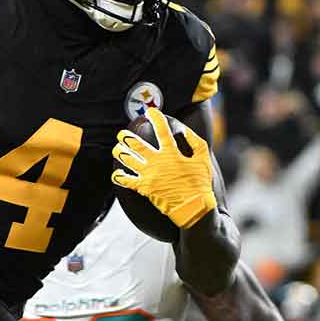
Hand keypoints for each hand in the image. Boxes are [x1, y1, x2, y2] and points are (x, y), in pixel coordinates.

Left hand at [111, 108, 216, 228]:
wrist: (193, 208)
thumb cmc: (200, 184)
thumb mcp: (203, 160)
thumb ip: (195, 142)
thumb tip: (183, 130)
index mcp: (172, 153)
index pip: (162, 131)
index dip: (156, 119)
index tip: (150, 112)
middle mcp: (157, 162)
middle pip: (137, 145)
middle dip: (127, 137)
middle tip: (121, 134)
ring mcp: (149, 175)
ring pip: (129, 160)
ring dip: (120, 153)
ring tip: (116, 149)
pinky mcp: (144, 188)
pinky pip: (127, 181)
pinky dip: (119, 177)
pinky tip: (116, 174)